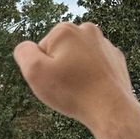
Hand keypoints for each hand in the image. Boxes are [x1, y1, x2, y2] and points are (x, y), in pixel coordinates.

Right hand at [13, 22, 138, 132]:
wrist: (111, 108)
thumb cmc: (72, 91)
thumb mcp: (34, 72)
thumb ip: (23, 52)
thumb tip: (25, 47)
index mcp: (65, 30)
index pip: (41, 50)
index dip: (43, 68)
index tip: (54, 80)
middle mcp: (87, 30)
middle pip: (60, 51)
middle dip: (59, 67)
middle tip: (65, 86)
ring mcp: (105, 44)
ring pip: (78, 58)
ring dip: (75, 72)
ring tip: (80, 89)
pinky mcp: (116, 58)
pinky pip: (94, 66)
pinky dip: (91, 76)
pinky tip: (93, 89)